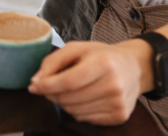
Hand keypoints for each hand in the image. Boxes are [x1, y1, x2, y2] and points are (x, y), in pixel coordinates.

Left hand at [28, 40, 153, 125]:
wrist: (134, 68)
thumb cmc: (101, 55)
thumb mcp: (76, 48)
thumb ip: (53, 61)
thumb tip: (35, 81)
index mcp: (103, 63)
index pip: (68, 81)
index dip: (47, 86)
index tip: (33, 86)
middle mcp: (113, 85)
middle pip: (70, 98)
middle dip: (52, 94)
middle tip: (48, 86)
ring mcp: (118, 103)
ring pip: (75, 111)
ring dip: (63, 102)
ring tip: (68, 90)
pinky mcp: (120, 116)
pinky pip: (86, 119)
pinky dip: (77, 110)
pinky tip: (82, 98)